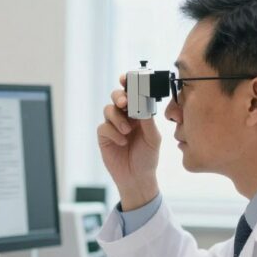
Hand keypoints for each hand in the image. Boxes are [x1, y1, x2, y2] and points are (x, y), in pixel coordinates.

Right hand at [97, 74, 161, 208]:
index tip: (126, 78)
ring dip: (117, 118)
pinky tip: (122, 141)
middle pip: (117, 96)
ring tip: (127, 131)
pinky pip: (103, 127)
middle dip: (120, 96)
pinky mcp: (104, 137)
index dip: (128, 84)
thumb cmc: (148, 158)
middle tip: (125, 103)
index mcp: (139, 113)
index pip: (132, 94)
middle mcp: (125, 116)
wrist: (138, 178)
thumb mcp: (153, 138)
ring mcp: (113, 126)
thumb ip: (148, 121)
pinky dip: (113, 132)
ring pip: (108, 110)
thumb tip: (143, 103)